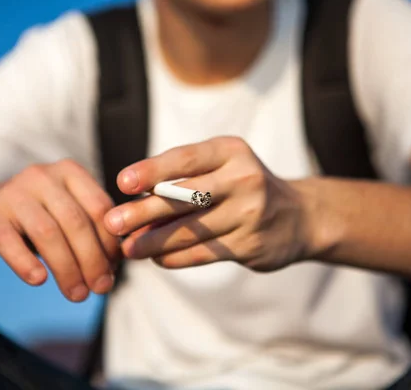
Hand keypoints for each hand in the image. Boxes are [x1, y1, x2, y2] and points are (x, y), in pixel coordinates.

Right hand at [0, 159, 117, 301]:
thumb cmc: (34, 219)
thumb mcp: (65, 216)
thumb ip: (91, 232)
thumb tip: (117, 264)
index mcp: (69, 172)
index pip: (99, 207)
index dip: (110, 242)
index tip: (115, 271)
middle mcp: (42, 176)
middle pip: (76, 221)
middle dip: (92, 259)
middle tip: (101, 288)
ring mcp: (13, 193)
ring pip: (47, 233)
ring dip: (66, 268)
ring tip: (77, 295)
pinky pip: (9, 241)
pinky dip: (26, 263)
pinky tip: (39, 281)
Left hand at [104, 137, 313, 271]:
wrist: (297, 216)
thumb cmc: (242, 186)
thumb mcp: (221, 168)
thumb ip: (183, 181)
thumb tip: (133, 205)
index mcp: (231, 151)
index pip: (186, 158)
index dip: (152, 170)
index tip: (122, 182)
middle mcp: (243, 179)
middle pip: (184, 197)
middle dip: (143, 212)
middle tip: (112, 223)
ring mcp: (249, 213)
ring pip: (190, 230)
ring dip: (153, 242)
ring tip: (128, 249)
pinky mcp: (250, 244)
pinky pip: (203, 254)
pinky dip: (175, 258)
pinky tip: (157, 259)